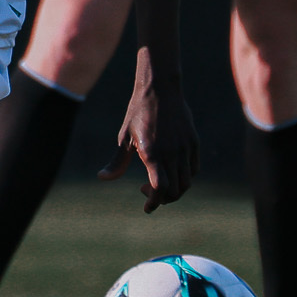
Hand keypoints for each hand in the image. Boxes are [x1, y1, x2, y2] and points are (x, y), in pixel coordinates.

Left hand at [99, 79, 200, 211]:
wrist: (160, 88)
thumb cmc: (138, 112)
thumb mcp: (124, 137)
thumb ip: (117, 161)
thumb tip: (102, 178)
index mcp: (152, 153)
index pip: (160, 188)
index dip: (154, 202)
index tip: (147, 208)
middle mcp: (171, 153)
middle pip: (175, 190)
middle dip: (162, 199)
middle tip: (147, 191)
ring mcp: (185, 148)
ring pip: (187, 182)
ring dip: (175, 190)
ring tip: (159, 183)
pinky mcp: (193, 142)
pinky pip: (193, 169)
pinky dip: (184, 177)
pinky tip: (171, 171)